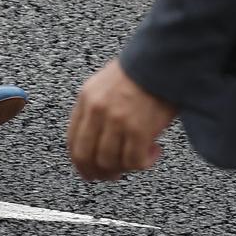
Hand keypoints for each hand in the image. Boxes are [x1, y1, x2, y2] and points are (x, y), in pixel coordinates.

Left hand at [67, 57, 177, 180]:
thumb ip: (96, 110)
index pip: (72, 140)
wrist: (163, 59)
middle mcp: (97, 111)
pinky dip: (144, 164)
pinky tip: (154, 152)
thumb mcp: (105, 84)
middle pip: (86, 156)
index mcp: (86, 98)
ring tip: (138, 159)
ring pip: (110, 162)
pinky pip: (134, 161)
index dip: (80, 162)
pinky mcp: (138, 130)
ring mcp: (116, 121)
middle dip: (97, 173)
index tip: (88, 172)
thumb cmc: (140, 70)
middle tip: (111, 177)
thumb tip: (96, 142)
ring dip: (124, 168)